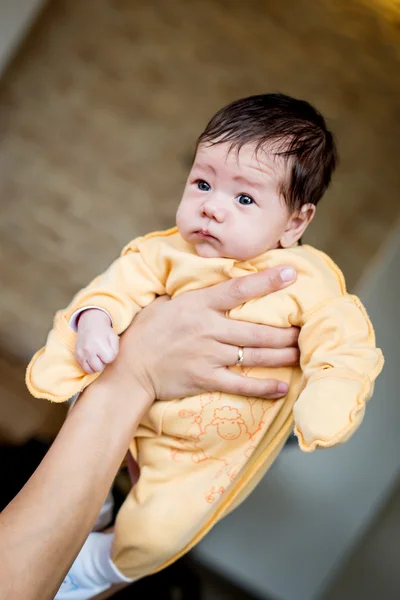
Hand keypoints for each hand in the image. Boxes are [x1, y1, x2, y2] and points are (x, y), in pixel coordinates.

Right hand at [75, 309, 118, 373]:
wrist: (90, 323)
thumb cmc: (104, 332)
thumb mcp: (114, 338)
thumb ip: (115, 351)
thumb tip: (108, 361)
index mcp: (99, 343)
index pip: (109, 359)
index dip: (111, 356)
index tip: (108, 349)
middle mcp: (88, 349)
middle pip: (99, 368)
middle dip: (102, 362)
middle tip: (102, 354)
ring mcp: (81, 353)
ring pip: (90, 370)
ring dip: (95, 366)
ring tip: (97, 357)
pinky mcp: (76, 356)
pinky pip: (83, 368)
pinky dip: (88, 365)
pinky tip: (91, 357)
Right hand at [106, 266, 298, 400]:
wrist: (128, 368)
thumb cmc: (145, 332)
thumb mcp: (164, 303)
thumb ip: (191, 296)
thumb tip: (212, 284)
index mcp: (198, 305)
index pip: (239, 289)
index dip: (267, 281)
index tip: (292, 273)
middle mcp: (208, 329)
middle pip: (257, 330)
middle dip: (287, 331)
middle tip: (307, 330)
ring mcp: (208, 356)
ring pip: (254, 356)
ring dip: (282, 355)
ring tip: (302, 353)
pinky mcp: (205, 379)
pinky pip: (241, 384)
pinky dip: (264, 387)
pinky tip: (283, 387)